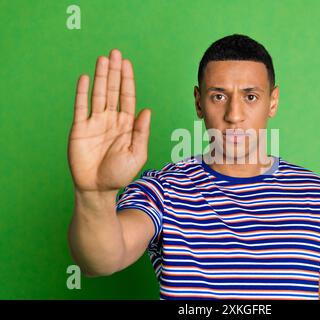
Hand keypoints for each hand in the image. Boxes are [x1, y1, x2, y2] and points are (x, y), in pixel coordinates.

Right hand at [67, 49, 150, 192]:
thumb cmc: (119, 173)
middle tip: (115, 53)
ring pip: (98, 94)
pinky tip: (85, 78)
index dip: (127, 80)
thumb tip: (147, 110)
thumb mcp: (137, 153)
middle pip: (112, 90)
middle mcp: (111, 119)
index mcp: (126, 124)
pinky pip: (81, 107)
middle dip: (114, 72)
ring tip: (102, 59)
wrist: (97, 188)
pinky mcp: (80, 128)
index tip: (127, 64)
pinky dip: (82, 92)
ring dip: (100, 77)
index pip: (127, 97)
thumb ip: (141, 132)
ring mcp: (95, 122)